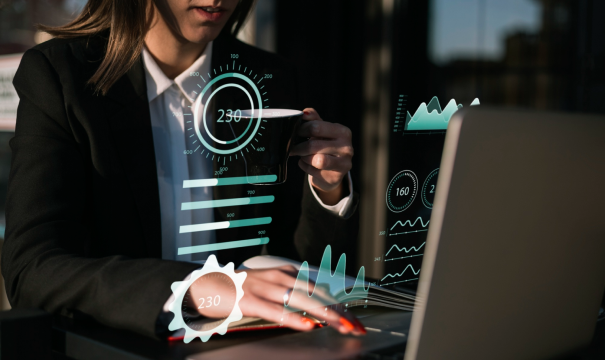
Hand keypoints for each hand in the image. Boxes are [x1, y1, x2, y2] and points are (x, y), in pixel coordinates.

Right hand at [187, 266, 365, 334]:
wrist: (205, 283)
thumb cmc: (241, 288)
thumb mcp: (271, 286)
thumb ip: (292, 294)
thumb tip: (318, 310)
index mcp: (286, 273)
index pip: (321, 289)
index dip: (340, 305)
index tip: (355, 321)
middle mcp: (278, 277)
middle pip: (316, 294)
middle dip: (339, 311)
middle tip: (355, 327)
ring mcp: (264, 287)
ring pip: (301, 300)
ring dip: (324, 314)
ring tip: (340, 326)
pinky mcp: (249, 300)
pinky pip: (276, 311)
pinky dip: (293, 318)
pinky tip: (307, 326)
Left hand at [290, 108, 353, 205]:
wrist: (334, 170)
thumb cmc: (327, 145)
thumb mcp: (323, 130)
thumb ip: (314, 119)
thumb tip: (304, 112)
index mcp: (343, 132)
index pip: (316, 127)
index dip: (301, 129)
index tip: (295, 132)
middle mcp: (347, 147)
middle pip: (313, 144)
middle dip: (299, 146)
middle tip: (292, 147)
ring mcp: (343, 164)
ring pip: (316, 160)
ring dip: (304, 157)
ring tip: (302, 155)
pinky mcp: (336, 177)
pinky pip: (313, 171)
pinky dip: (305, 166)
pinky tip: (307, 164)